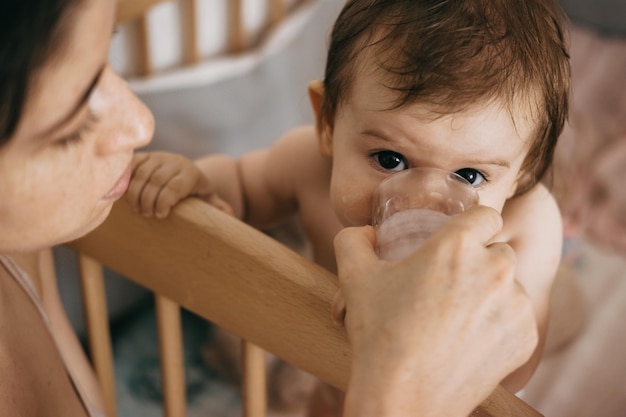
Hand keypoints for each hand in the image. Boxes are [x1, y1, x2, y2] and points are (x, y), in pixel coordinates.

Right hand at [127, 151, 232, 218]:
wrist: (186, 171)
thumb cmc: (196, 192)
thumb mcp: (209, 199)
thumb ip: (219, 207)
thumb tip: (231, 216)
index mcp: (191, 174)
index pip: (174, 187)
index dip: (164, 202)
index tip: (160, 215)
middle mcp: (175, 162)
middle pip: (155, 182)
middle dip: (148, 201)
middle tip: (146, 215)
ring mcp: (159, 156)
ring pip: (141, 175)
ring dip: (135, 194)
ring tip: (137, 209)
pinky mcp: (145, 155)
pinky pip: (131, 165)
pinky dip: (124, 178)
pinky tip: (122, 194)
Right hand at [334, 206, 537, 416]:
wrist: (403, 397)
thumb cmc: (379, 334)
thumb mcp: (354, 277)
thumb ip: (354, 240)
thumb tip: (366, 232)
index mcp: (456, 246)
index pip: (486, 215)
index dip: (472, 225)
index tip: (460, 241)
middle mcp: (494, 268)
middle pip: (498, 250)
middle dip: (479, 262)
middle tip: (448, 286)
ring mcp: (515, 304)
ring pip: (509, 285)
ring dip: (490, 293)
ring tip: (456, 318)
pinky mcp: (525, 337)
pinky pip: (517, 318)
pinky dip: (499, 324)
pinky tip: (469, 340)